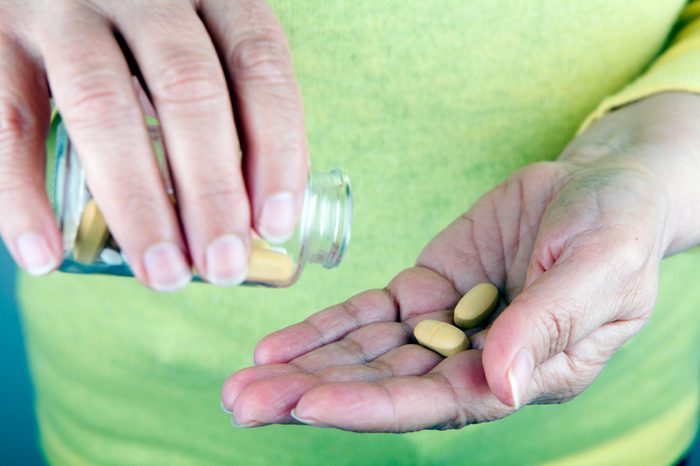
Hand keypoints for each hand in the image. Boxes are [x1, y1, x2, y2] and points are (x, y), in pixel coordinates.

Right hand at [0, 0, 306, 289]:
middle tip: (223, 265)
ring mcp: (63, 4)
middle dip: (212, 191)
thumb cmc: (143, 32)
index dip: (277, 149)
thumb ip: (226, 100)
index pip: (260, 66)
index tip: (277, 224)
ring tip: (162, 273)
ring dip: (139, 204)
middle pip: (189, 90)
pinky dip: (21, 194)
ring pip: (104, 105)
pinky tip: (44, 258)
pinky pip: (8, 117)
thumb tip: (256, 215)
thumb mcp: (199, 41)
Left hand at [219, 93, 699, 431]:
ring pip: (366, 354)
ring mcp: (447, 324)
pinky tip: (280, 343)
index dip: (372, 404)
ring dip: (306, 365)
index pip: (438, 402)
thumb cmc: (617, 228)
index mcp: (525, 371)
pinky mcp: (427, 288)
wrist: (602, 186)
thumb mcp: (601, 268)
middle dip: (313, 394)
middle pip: (385, 387)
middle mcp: (476, 358)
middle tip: (243, 404)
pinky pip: (370, 312)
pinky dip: (327, 327)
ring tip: (244, 380)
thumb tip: (499, 383)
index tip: (306, 403)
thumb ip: (548, 324)